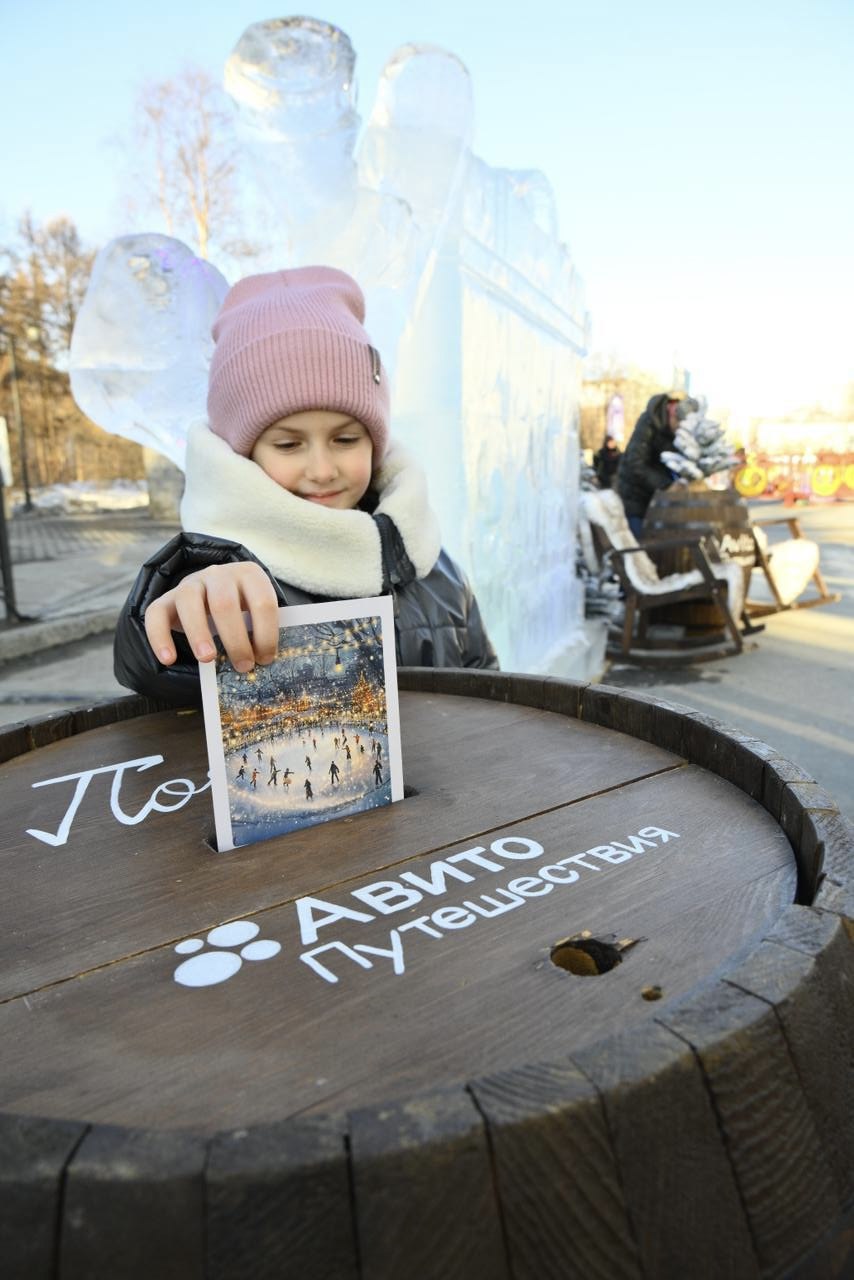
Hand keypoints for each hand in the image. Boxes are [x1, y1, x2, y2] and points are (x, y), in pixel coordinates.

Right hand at [144, 561, 279, 673]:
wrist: (213, 590)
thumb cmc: (242, 609)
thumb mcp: (256, 613)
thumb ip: (260, 631)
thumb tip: (261, 663)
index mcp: (249, 575)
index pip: (262, 602)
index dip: (266, 634)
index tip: (265, 659)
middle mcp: (218, 574)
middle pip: (224, 603)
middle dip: (235, 639)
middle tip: (243, 666)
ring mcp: (190, 583)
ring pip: (189, 601)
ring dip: (199, 633)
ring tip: (207, 659)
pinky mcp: (166, 598)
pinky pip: (156, 613)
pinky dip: (159, 637)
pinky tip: (168, 660)